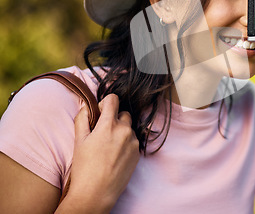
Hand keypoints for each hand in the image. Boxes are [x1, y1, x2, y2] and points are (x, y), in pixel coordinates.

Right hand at [65, 94, 139, 211]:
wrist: (96, 193)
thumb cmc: (85, 168)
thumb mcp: (78, 140)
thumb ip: (82, 119)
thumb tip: (87, 107)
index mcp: (109, 125)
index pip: (113, 99)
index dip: (105, 103)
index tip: (100, 113)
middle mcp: (125, 130)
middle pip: (123, 114)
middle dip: (114, 119)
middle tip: (102, 133)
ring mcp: (133, 142)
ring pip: (128, 128)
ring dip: (120, 132)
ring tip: (107, 148)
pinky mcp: (138, 153)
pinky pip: (132, 141)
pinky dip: (125, 144)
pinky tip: (114, 156)